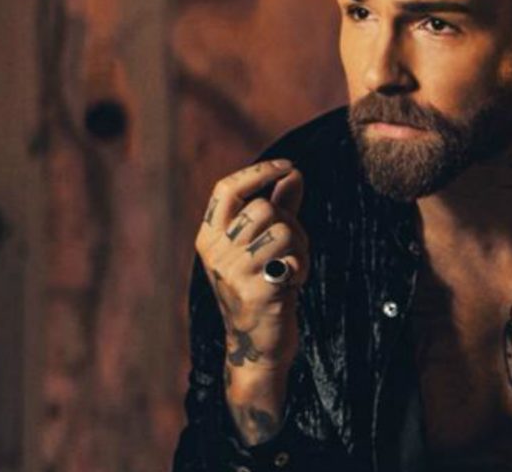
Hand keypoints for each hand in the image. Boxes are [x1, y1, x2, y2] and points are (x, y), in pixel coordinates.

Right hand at [194, 159, 308, 373]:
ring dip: (301, 247)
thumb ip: (279, 207)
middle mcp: (214, 253)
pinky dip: (302, 267)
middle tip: (295, 247)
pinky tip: (292, 284)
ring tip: (294, 267)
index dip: (258, 171)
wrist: (259, 346)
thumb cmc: (264, 288)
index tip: (288, 165)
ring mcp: (232, 273)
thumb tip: (293, 173)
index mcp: (209, 237)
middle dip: (292, 223)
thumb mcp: (266, 245)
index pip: (226, 189)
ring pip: (282, 230)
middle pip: (264, 208)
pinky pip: (292, 258)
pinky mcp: (255, 291)